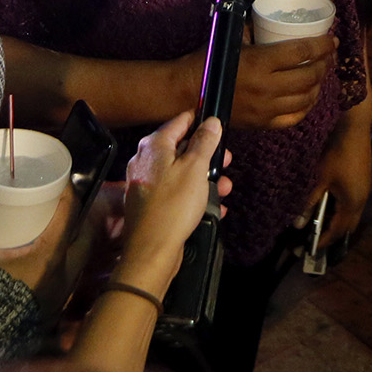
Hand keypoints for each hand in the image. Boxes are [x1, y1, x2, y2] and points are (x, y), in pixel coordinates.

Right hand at [0, 177, 81, 316]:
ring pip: (79, 261)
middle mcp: (63, 277)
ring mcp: (60, 298)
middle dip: (79, 217)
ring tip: (57, 228)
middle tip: (63, 203)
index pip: (71, 214)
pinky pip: (69, 281)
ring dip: (74, 242)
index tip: (62, 179)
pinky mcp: (52, 314)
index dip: (69, 192)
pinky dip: (64, 265)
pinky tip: (47, 260)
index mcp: (50, 256)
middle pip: (86, 237)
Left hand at [113, 113, 228, 288]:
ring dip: (205, 178)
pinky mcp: (150, 203)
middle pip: (181, 148)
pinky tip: (213, 206)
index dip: (202, 123)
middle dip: (207, 155)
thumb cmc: (173, 206)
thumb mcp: (196, 168)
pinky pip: (176, 192)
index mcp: (154, 145)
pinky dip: (194, 195)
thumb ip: (204, 142)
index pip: (181, 121)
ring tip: (224, 189)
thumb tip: (211, 122)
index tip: (219, 129)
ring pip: (181, 172)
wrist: (152, 250)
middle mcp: (146, 160)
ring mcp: (146, 183)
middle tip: (226, 162)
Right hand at [176, 34, 334, 129]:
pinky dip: (306, 106)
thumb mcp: (234, 38)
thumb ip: (256, 30)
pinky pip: (294, 117)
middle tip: (328, 55)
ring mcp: (267, 109)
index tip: (332, 40)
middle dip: (325, 64)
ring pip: (306, 98)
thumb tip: (273, 20)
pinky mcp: (263, 123)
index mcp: (261, 62)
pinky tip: (308, 97)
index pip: (303, 52)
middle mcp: (268, 87)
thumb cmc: (209, 62)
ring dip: (319, 85)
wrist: (188, 92)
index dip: (322, 45)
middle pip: (310, 76)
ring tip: (320, 74)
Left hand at [299, 116, 371, 250]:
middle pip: (347, 225)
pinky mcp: (361, 178)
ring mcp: (363, 188)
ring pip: (349, 213)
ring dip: (335, 220)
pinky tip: (326, 203)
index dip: (323, 241)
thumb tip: (297, 225)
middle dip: (331, 235)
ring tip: (317, 225)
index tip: (309, 249)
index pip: (338, 231)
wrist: (353, 126)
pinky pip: (351, 202)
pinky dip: (338, 208)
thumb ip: (309, 202)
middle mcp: (361, 199)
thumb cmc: (336, 152)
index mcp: (353, 203)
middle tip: (313, 241)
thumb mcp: (319, 178)